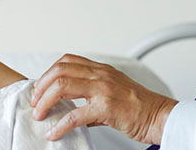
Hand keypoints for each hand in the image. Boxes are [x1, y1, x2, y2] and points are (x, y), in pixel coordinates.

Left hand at [30, 54, 177, 143]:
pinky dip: (59, 125)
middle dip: (41, 87)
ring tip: (40, 115)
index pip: (67, 60)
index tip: (41, 88)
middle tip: (35, 102)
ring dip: (45, 102)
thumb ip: (92, 96)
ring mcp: (103, 90)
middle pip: (60, 70)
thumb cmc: (140, 106)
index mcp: (102, 69)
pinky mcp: (106, 108)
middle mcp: (100, 75)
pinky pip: (74, 115)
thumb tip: (73, 110)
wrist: (160, 116)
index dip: (49, 73)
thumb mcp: (114, 91)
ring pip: (62, 87)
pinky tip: (54, 133)